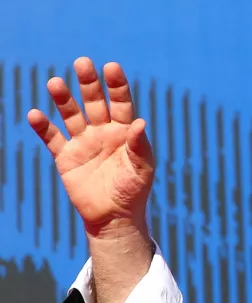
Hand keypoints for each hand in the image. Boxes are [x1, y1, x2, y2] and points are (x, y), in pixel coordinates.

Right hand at [27, 58, 154, 237]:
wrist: (114, 217)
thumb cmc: (133, 192)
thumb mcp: (142, 169)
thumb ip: (140, 146)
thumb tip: (141, 123)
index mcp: (125, 132)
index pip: (121, 104)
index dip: (117, 86)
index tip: (112, 67)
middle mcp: (103, 132)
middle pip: (95, 102)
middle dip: (89, 84)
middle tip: (82, 63)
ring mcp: (83, 142)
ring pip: (71, 115)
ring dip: (63, 99)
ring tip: (54, 82)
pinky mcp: (66, 157)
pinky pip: (52, 138)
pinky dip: (43, 127)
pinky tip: (35, 114)